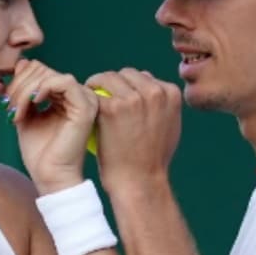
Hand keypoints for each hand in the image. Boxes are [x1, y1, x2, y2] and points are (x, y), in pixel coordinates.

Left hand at [5, 59, 98, 193]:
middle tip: (10, 109)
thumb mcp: (25, 113)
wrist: (50, 176)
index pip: (39, 70)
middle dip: (20, 86)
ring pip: (50, 74)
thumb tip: (23, 62)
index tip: (7, 103)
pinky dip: (44, 88)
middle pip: (43, 69)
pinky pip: (64, 82)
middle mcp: (77, 95)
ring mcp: (84, 99)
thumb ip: (24, 90)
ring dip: (26, 90)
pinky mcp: (86, 106)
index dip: (19, 80)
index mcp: (64, 96)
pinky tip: (33, 103)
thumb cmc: (39, 151)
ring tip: (17, 112)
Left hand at [84, 68, 181, 194]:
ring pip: (109, 77)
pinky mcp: (112, 107)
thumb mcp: (170, 127)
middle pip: (128, 74)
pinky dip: (88, 97)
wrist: (140, 181)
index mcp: (170, 93)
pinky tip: (85, 108)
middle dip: (115, 84)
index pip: (146, 78)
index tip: (121, 99)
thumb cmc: (153, 160)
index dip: (131, 88)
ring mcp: (133, 98)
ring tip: (92, 100)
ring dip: (99, 85)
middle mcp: (154, 91)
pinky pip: (94, 91)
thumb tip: (153, 92)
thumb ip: (162, 106)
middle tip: (103, 98)